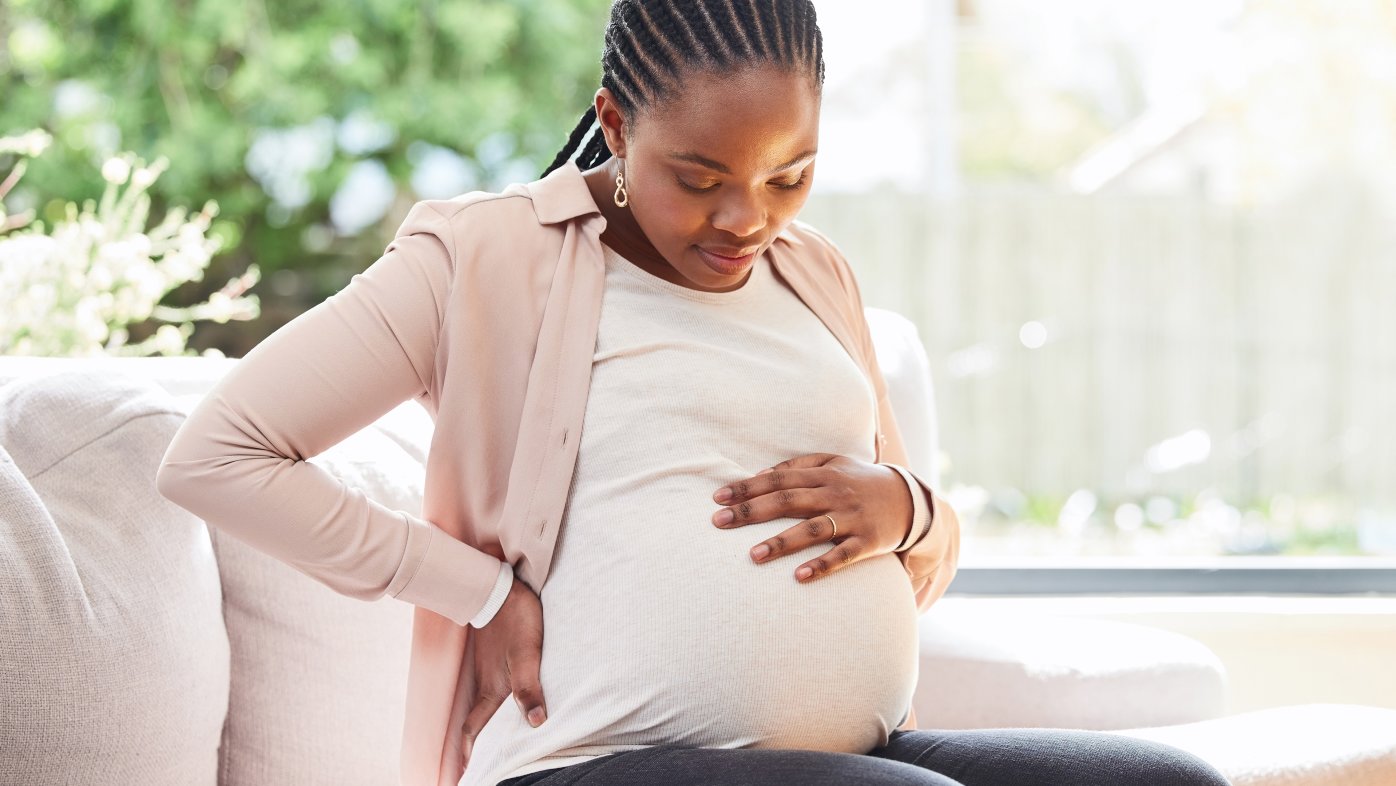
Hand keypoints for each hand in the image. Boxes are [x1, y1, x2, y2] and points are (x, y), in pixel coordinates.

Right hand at [458, 576, 547, 769]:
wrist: (499, 587)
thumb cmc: (516, 620)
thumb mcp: (528, 654)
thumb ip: (529, 687)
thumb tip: (536, 722)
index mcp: (493, 689)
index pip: (475, 730)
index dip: (469, 756)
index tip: (464, 776)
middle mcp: (486, 683)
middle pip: (476, 724)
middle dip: (473, 748)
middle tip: (472, 768)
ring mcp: (487, 670)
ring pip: (483, 707)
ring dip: (482, 728)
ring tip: (486, 746)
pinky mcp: (492, 657)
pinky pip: (489, 690)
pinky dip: (490, 707)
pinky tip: (500, 707)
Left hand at [710, 453, 912, 582]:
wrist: (909, 499)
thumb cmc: (859, 481)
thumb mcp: (833, 463)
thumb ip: (798, 465)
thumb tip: (761, 474)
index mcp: (823, 474)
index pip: (778, 479)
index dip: (747, 487)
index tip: (718, 498)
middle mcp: (835, 493)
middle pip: (788, 501)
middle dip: (751, 511)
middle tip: (719, 522)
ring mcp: (852, 518)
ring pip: (812, 530)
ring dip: (781, 542)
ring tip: (753, 556)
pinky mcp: (868, 542)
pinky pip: (843, 556)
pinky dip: (821, 566)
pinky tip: (798, 577)